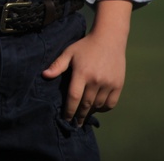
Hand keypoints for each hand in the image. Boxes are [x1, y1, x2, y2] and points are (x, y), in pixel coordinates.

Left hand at [42, 0, 130, 126]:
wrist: (109, 39)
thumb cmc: (85, 46)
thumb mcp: (69, 53)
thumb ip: (57, 65)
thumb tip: (44, 75)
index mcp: (82, 73)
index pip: (74, 97)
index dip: (69, 110)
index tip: (66, 118)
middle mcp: (96, 80)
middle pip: (86, 104)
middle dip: (79, 115)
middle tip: (75, 123)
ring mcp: (109, 83)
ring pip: (98, 105)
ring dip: (91, 111)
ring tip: (84, 114)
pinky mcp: (118, 85)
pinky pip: (111, 103)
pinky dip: (104, 108)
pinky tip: (97, 107)